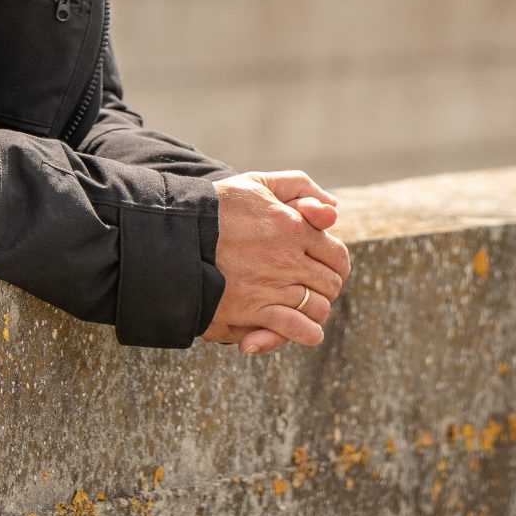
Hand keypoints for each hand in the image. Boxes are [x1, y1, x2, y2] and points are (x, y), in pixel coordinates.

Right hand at [200, 170, 350, 355]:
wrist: (178, 234)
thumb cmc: (217, 206)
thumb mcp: (258, 183)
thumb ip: (299, 186)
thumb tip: (333, 208)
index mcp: (295, 226)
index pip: (337, 255)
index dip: (336, 265)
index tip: (325, 269)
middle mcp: (290, 258)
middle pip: (330, 284)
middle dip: (326, 288)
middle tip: (312, 288)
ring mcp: (274, 285)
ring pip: (317, 307)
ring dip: (315, 310)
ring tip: (304, 308)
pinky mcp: (255, 309)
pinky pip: (297, 328)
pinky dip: (306, 333)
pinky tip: (306, 332)